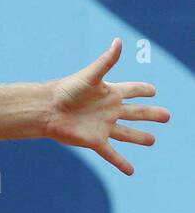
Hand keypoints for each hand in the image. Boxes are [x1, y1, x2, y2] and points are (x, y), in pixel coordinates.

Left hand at [44, 38, 170, 174]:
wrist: (46, 109)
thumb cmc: (66, 90)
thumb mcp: (90, 75)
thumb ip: (107, 61)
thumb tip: (118, 41)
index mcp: (110, 93)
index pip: (133, 90)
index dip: (143, 90)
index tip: (153, 90)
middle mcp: (109, 110)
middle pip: (136, 112)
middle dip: (151, 114)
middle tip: (166, 116)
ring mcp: (103, 126)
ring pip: (127, 133)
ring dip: (140, 137)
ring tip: (153, 140)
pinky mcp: (95, 141)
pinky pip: (112, 154)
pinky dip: (121, 163)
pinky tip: (131, 171)